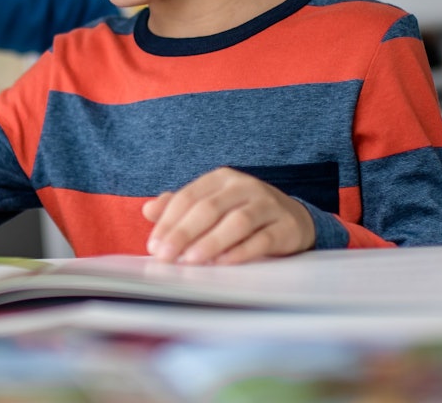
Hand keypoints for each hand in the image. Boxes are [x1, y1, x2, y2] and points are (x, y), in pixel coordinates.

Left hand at [141, 167, 315, 263]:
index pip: (188, 197)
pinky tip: (224, 263)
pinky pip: (263, 239)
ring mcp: (268, 205)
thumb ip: (179, 207)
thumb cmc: (242, 212)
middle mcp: (244, 186)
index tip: (154, 245)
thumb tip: (148, 210)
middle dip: (184, 233)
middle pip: (209, 208)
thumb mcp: (211, 204)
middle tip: (166, 256)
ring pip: (237, 222)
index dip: (169, 221)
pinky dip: (242, 251)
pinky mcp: (286, 226)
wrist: (293, 218)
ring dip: (211, 242)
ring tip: (191, 260)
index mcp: (221, 179)